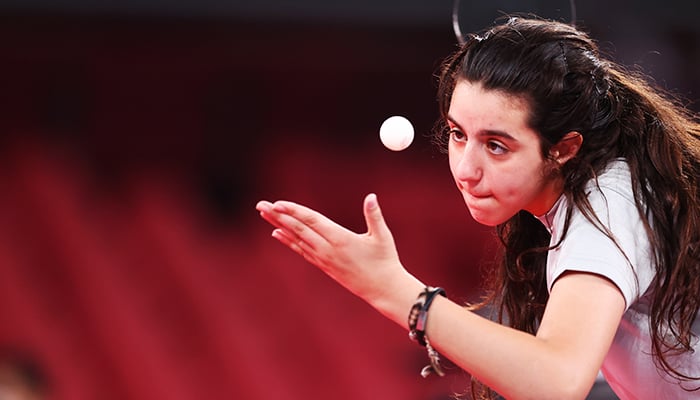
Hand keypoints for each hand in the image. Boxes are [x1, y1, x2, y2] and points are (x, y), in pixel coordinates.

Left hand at [256, 193, 419, 310]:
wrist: (382, 289)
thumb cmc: (385, 261)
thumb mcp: (382, 237)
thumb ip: (374, 216)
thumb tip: (371, 197)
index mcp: (340, 239)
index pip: (312, 222)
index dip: (294, 212)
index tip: (278, 204)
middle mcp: (327, 249)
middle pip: (298, 229)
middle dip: (278, 216)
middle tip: (260, 205)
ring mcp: (323, 259)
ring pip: (296, 239)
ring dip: (279, 225)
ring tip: (264, 214)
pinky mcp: (324, 266)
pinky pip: (301, 251)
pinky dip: (288, 241)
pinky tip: (276, 234)